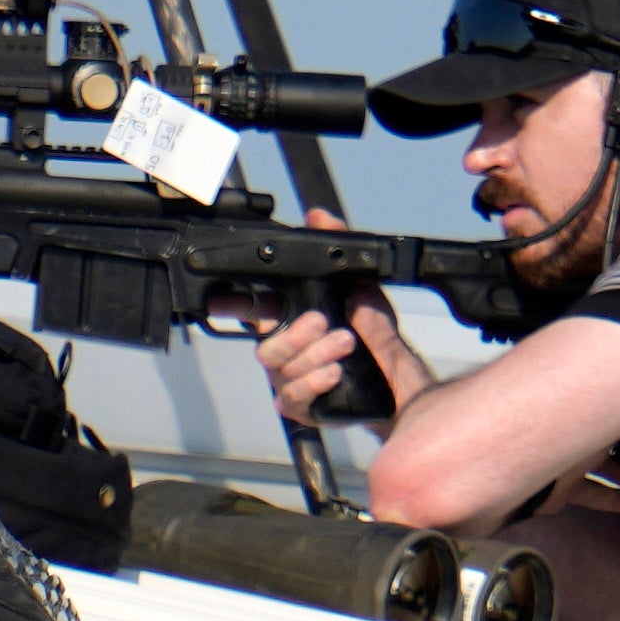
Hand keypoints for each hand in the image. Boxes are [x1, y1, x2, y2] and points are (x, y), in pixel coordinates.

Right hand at [248, 209, 429, 424]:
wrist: (398, 375)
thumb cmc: (373, 333)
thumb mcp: (359, 283)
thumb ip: (336, 248)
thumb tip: (319, 215)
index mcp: (287, 321)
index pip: (250, 310)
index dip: (232, 304)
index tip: (221, 299)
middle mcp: (285, 352)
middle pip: (266, 346)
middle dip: (296, 334)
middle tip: (324, 322)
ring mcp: (290, 380)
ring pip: (282, 369)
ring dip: (314, 354)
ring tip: (346, 343)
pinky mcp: (304, 405)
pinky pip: (293, 396)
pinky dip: (314, 381)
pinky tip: (334, 372)